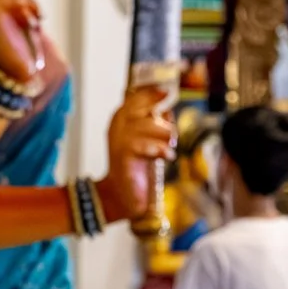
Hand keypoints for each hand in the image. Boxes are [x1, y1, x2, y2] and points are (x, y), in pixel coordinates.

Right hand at [98, 81, 175, 225]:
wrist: (126, 196)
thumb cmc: (139, 167)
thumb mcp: (148, 140)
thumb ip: (154, 124)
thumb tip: (167, 108)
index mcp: (120, 122)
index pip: (132, 99)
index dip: (148, 93)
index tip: (165, 92)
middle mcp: (116, 130)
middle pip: (136, 108)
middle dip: (158, 118)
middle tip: (171, 133)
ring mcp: (117, 142)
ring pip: (144, 125)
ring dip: (163, 135)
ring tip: (170, 147)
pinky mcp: (123, 158)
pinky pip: (143, 145)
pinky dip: (159, 150)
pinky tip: (166, 156)